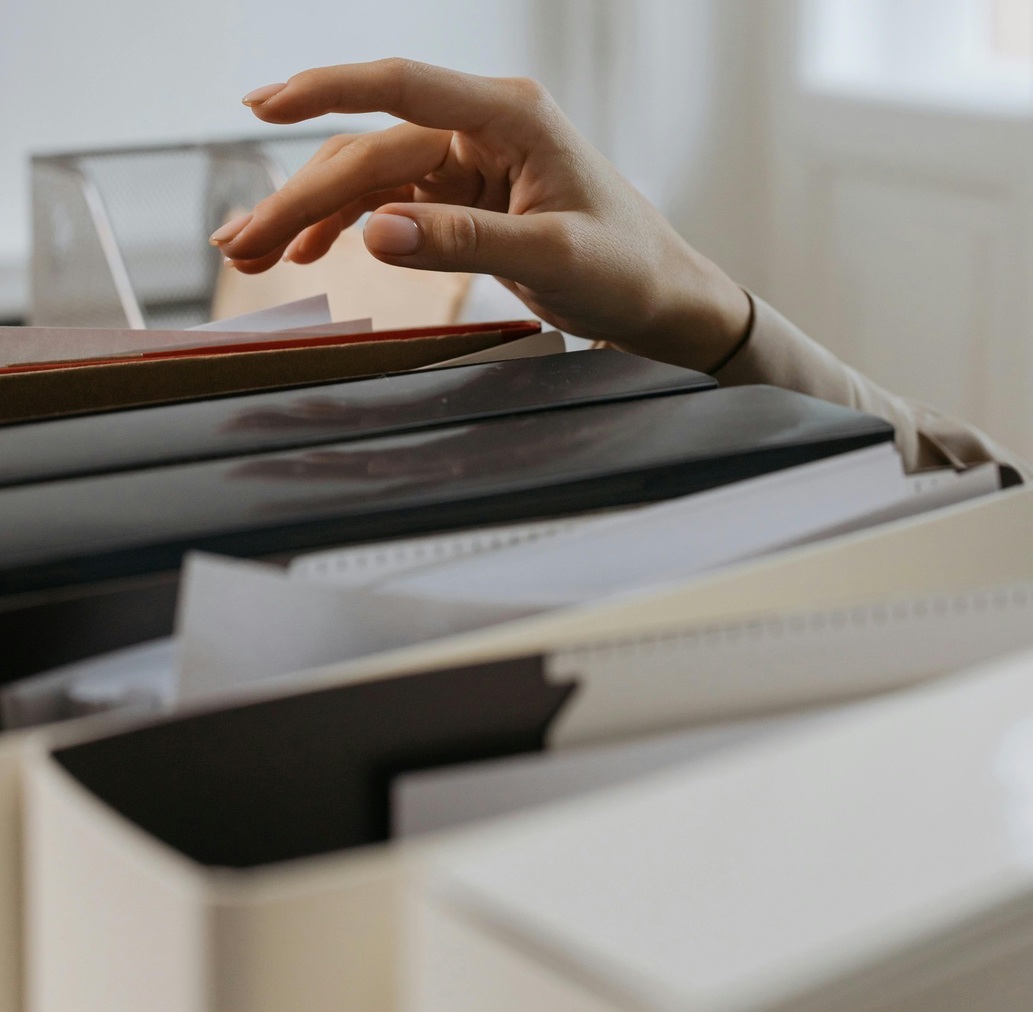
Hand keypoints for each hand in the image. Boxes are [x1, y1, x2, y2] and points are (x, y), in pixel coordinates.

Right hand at [214, 59, 751, 371]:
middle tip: (238, 242)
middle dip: (299, 196)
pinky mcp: (465, 198)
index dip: (325, 92)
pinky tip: (311, 251)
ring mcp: (470, 162)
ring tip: (252, 253)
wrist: (659, 297)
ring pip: (370, 179)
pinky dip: (348, 227)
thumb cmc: (626, 269)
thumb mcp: (552, 259)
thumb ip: (463, 244)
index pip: (401, 89)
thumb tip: (372, 233)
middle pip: (369, 151)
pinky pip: (391, 204)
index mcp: (510, 119)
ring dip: (309, 214)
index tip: (261, 106)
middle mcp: (483, 129)